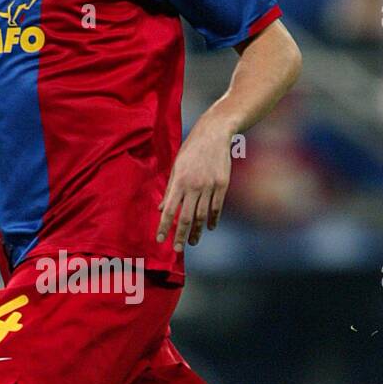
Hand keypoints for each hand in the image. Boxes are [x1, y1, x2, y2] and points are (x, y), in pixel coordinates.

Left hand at [156, 106, 233, 251]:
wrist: (214, 134)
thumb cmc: (191, 150)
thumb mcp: (176, 167)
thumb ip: (170, 189)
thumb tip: (162, 209)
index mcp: (179, 181)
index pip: (170, 210)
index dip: (164, 227)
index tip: (159, 240)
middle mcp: (194, 186)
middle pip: (186, 217)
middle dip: (180, 235)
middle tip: (177, 249)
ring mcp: (209, 186)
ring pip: (202, 215)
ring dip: (196, 231)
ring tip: (192, 242)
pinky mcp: (222, 185)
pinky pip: (216, 207)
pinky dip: (212, 220)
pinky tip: (208, 227)